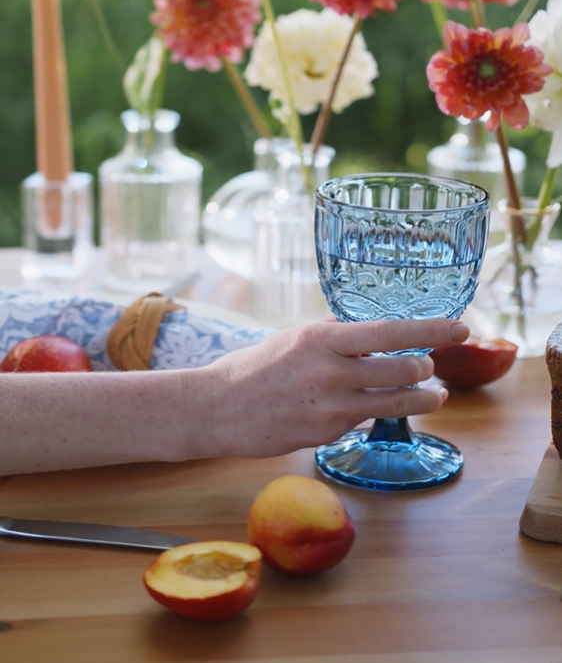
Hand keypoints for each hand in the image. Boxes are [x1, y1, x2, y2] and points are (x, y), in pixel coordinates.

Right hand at [204, 318, 468, 457]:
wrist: (218, 410)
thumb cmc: (255, 367)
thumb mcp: (294, 337)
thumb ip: (333, 333)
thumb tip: (365, 329)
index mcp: (323, 339)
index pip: (391, 331)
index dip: (431, 330)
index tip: (460, 327)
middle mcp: (331, 372)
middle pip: (403, 369)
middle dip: (426, 368)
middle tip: (431, 366)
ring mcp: (331, 408)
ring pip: (396, 403)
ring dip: (422, 398)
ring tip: (432, 395)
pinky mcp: (328, 434)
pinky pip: (366, 419)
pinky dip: (377, 411)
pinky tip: (374, 407)